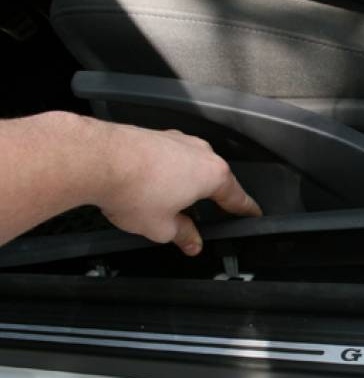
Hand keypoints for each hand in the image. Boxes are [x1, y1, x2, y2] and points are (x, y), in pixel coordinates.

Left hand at [95, 122, 261, 255]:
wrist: (96, 158)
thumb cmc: (134, 188)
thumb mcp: (163, 227)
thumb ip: (183, 235)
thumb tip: (192, 242)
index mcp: (212, 175)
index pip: (237, 197)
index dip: (246, 210)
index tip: (253, 213)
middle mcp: (199, 152)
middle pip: (213, 179)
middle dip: (208, 199)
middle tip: (202, 217)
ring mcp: (176, 140)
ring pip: (189, 166)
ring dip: (182, 184)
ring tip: (165, 204)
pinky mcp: (154, 135)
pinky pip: (168, 158)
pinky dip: (163, 173)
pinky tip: (147, 187)